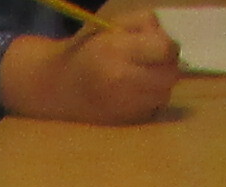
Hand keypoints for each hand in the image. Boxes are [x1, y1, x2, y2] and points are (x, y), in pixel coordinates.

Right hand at [0, 17, 183, 122]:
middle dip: (167, 66)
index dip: (167, 46)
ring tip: (143, 77)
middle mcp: (122, 81)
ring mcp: (123, 105)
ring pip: (164, 95)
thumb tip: (167, 42)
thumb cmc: (86, 51)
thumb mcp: (112, 25)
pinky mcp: (122, 123)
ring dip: (159, 85)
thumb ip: (144, 25)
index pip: (165, 50)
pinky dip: (149, 100)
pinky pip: (152, 110)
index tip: (158, 46)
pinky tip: (134, 93)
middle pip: (170, 75)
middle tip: (154, 62)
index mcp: (117, 51)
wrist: (55, 87)